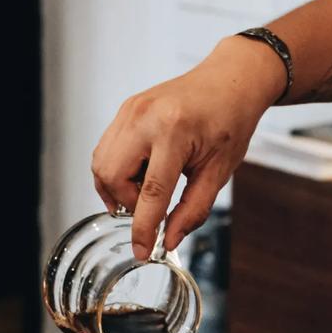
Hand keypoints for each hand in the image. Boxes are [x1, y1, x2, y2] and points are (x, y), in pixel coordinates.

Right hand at [91, 36, 284, 259]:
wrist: (230, 81)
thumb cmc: (230, 122)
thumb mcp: (218, 172)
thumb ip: (193, 210)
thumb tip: (168, 240)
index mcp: (174, 132)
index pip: (150, 192)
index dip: (143, 228)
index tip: (141, 251)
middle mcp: (145, 117)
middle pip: (112, 176)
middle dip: (127, 203)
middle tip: (149, 209)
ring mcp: (130, 110)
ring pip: (101, 163)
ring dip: (118, 188)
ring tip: (145, 190)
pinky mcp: (125, 110)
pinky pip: (106, 149)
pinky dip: (117, 170)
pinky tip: (141, 173)